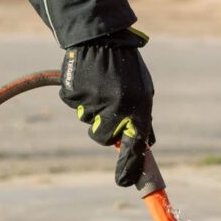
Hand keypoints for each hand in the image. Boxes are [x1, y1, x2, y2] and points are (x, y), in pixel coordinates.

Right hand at [60, 28, 155, 186]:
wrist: (101, 37)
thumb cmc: (126, 67)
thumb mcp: (143, 91)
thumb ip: (143, 119)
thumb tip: (147, 146)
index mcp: (137, 108)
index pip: (135, 148)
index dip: (129, 169)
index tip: (125, 183)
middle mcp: (116, 108)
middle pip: (104, 139)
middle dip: (105, 130)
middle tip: (108, 107)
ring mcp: (93, 102)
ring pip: (88, 123)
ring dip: (92, 111)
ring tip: (100, 86)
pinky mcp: (73, 94)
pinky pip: (75, 107)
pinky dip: (79, 98)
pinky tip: (87, 80)